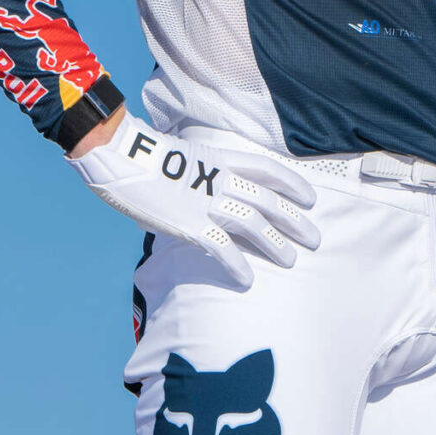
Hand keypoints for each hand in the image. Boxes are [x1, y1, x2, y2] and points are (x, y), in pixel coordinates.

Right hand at [70, 113, 318, 289]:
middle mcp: (220, 179)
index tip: (309, 197)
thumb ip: (196, 176)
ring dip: (275, 244)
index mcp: (219, 158)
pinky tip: (248, 279)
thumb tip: (195, 193)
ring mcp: (207, 202)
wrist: (120, 155)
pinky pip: (222, 248)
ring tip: (291, 260)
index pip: (266, 168)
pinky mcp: (190, 224)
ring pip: (254, 224)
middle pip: (268, 200)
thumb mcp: (180, 158)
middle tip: (314, 238)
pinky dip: (238, 265)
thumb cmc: (142, 157)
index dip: (291, 184)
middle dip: (294, 220)